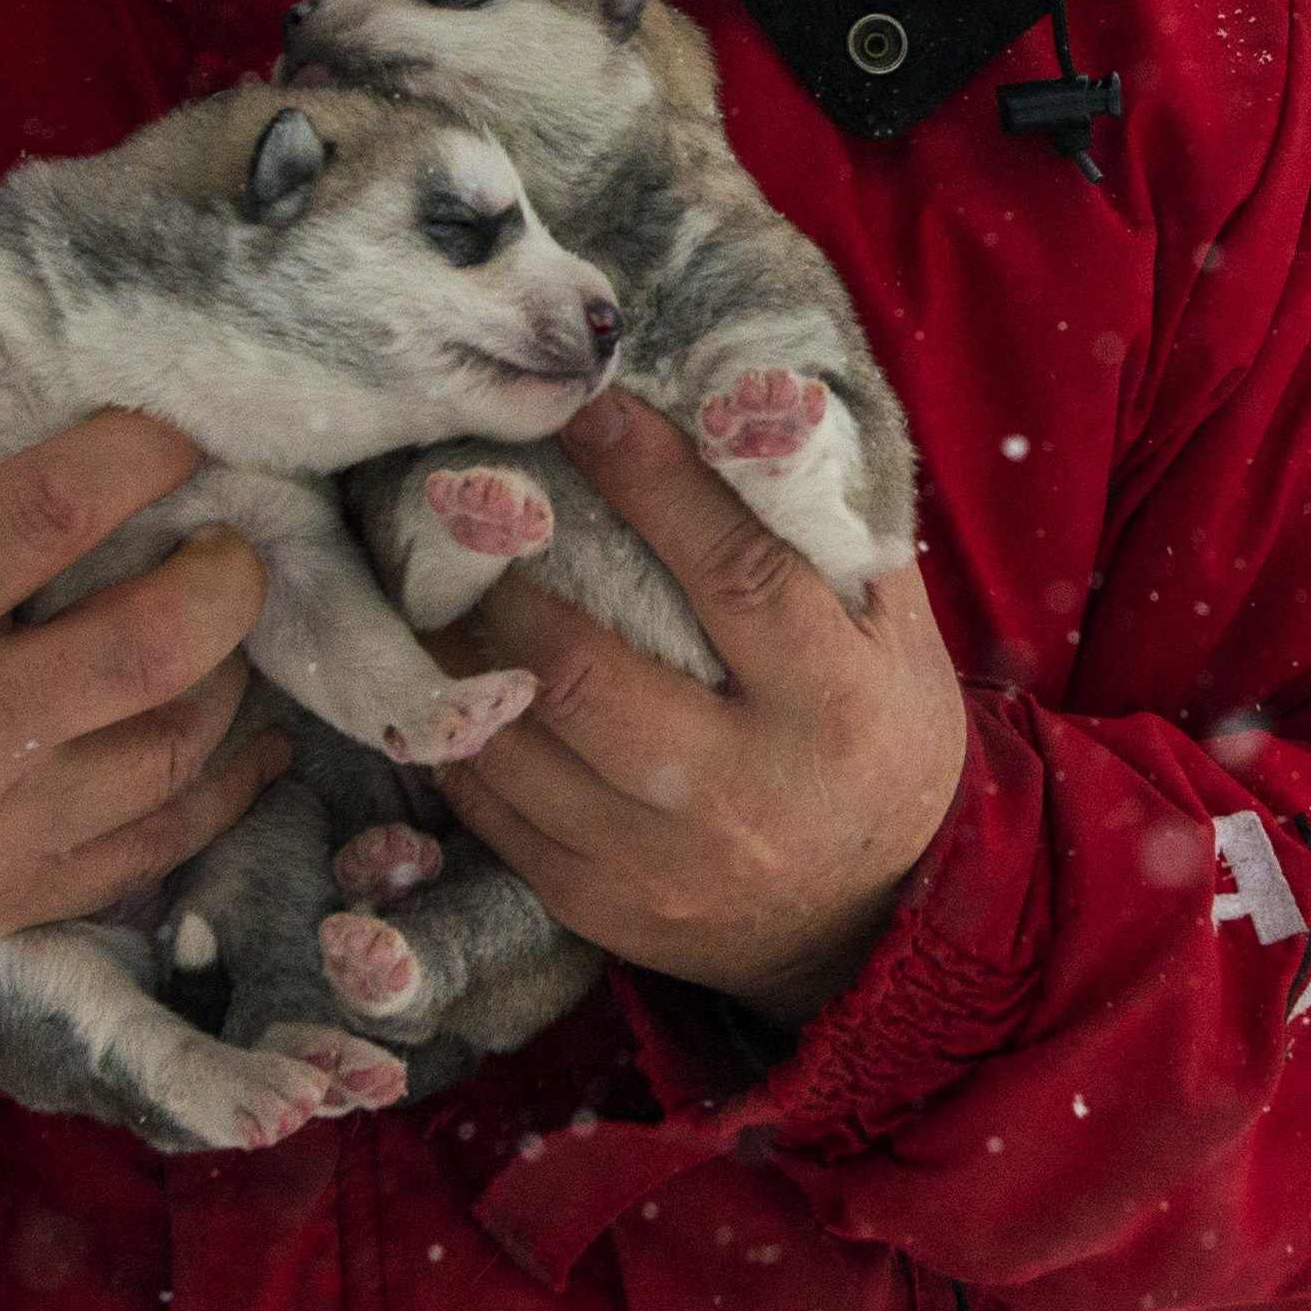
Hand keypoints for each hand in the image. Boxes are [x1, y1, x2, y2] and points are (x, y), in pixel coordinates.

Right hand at [0, 405, 287, 996]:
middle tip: (234, 542)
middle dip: (227, 578)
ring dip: (231, 678)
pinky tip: (250, 744)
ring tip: (233, 630)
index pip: (57, 509)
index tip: (179, 432)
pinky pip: (153, 853)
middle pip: (156, 641)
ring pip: (174, 749)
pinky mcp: (3, 901)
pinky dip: (221, 793)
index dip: (143, 453)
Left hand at [437, 389, 966, 1027]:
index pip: (734, 573)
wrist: (871, 917)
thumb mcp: (894, 632)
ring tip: (415, 570)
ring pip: (517, 744)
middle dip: (502, 575)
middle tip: (456, 494)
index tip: (583, 404)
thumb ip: (827, 525)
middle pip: (587, 671)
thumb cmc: (876, 732)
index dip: (652, 481)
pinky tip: (430, 665)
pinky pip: (492, 811)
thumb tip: (746, 392)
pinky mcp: (597, 905)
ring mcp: (658, 862)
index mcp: (831, 701)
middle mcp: (741, 789)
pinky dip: (453, 729)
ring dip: (449, 648)